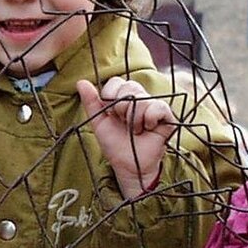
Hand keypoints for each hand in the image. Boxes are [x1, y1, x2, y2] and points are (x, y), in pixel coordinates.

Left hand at [77, 77, 176, 198]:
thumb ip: (91, 102)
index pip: (116, 82)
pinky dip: (150, 120)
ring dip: (134, 119)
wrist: (128, 165)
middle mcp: (139, 98)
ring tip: (136, 130)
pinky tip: (148, 129)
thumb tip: (81, 82)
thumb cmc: (115, 144)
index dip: (110, 97)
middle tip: (123, 123)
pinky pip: (158, 107)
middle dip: (121, 108)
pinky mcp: (167, 116)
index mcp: (122, 97)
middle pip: (129, 86)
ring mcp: (154, 106)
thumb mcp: (99, 122)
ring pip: (142, 99)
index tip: (111, 114)